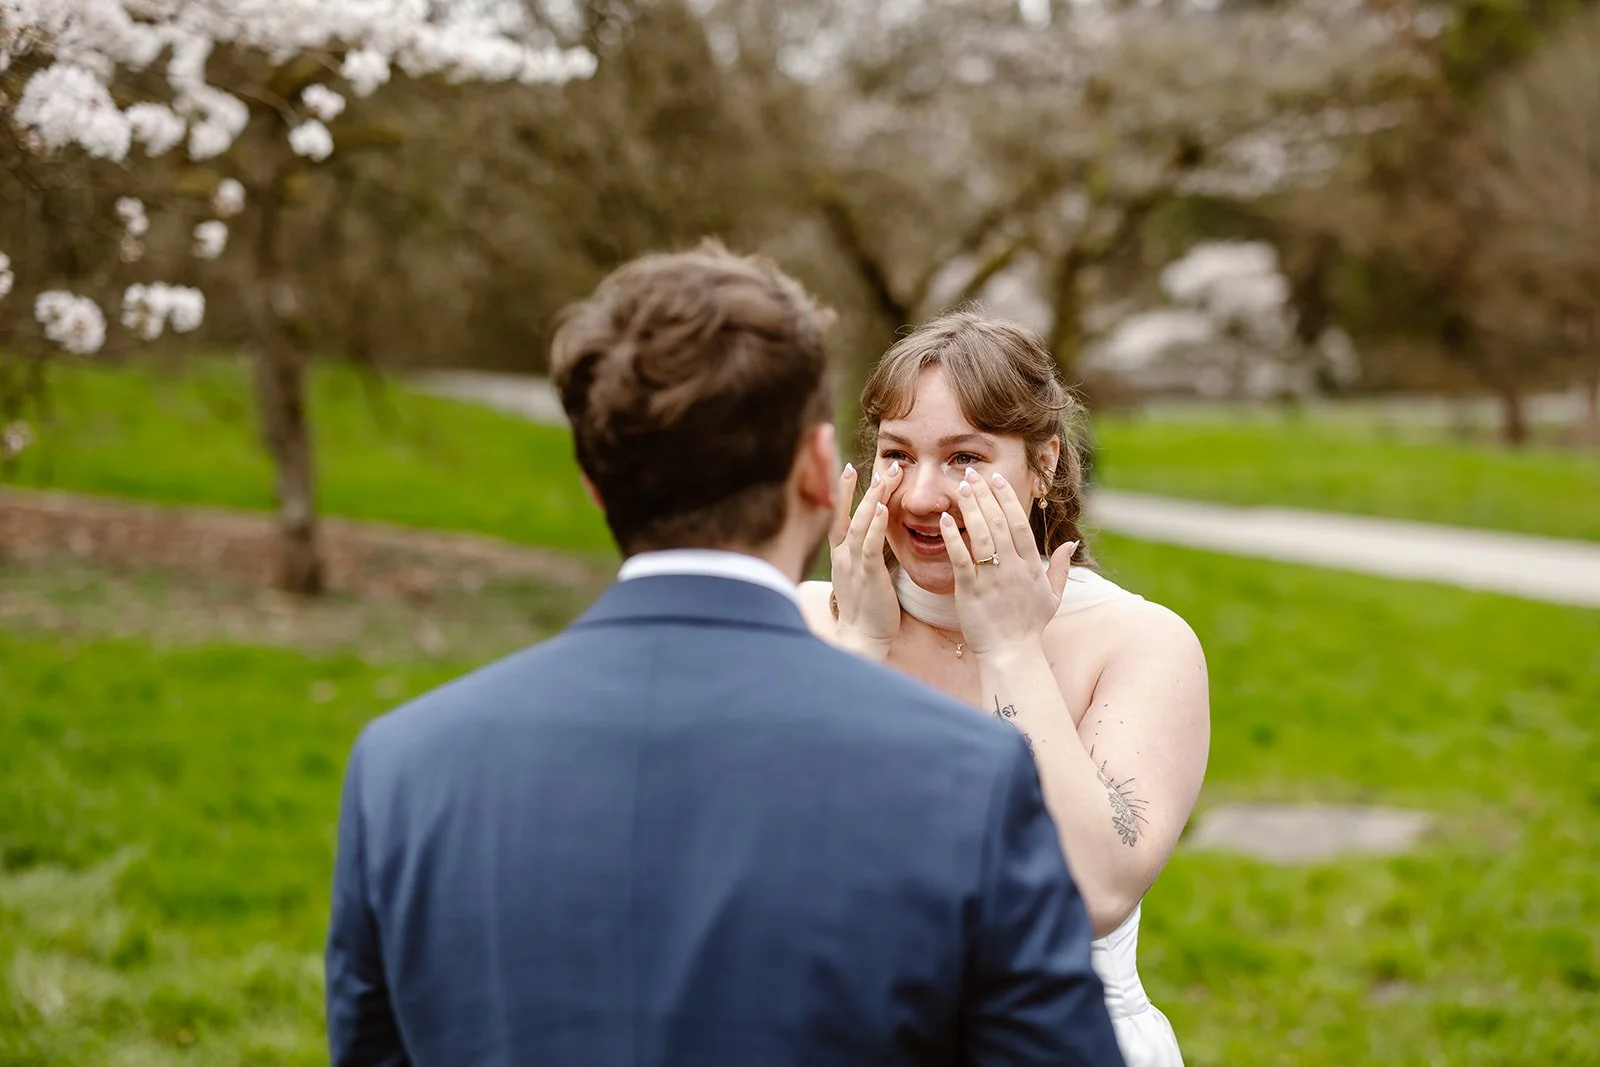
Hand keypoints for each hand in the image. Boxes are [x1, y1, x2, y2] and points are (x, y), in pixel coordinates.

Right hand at [828, 461, 902, 658]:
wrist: (861, 640)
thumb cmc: (866, 610)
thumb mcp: (860, 577)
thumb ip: (863, 555)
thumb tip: (873, 536)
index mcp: (840, 556)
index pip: (838, 516)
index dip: (842, 492)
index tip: (848, 467)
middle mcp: (842, 556)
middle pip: (846, 514)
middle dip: (858, 487)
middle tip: (874, 464)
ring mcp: (852, 566)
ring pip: (858, 524)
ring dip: (872, 499)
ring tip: (884, 477)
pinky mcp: (866, 577)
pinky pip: (869, 547)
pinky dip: (874, 526)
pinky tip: (883, 508)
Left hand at [939, 468, 1075, 657]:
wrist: (1011, 654)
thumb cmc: (1029, 626)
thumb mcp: (1053, 596)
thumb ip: (1060, 567)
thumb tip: (1070, 542)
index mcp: (1031, 566)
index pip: (1019, 523)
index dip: (1007, 498)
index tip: (995, 478)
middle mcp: (1013, 568)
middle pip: (999, 522)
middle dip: (984, 495)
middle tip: (971, 473)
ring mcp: (992, 579)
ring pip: (982, 535)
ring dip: (971, 508)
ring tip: (960, 487)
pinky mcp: (971, 591)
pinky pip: (962, 559)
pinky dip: (953, 538)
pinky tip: (945, 520)